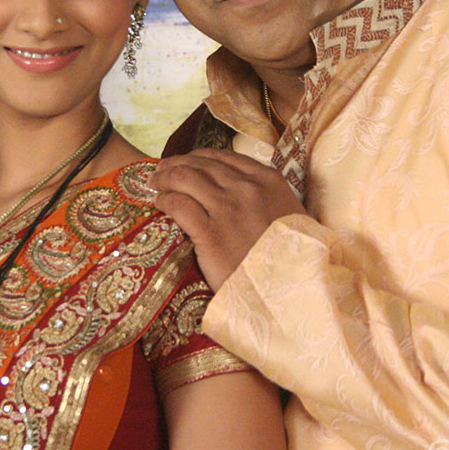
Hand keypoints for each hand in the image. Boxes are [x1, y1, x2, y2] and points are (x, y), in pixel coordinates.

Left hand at [148, 149, 305, 289]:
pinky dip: (165, 200)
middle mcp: (247, 188)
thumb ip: (267, 199)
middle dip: (176, 164)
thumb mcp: (290, 217)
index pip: (224, 157)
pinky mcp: (211, 234)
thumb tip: (243, 195)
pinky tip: (159, 204)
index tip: (185, 162)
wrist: (291, 292)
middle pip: (201, 164)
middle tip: (161, 171)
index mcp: (269, 180)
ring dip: (165, 178)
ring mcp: (228, 209)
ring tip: (155, 184)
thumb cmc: (293, 260)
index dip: (199, 157)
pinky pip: (179, 205)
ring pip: (185, 178)